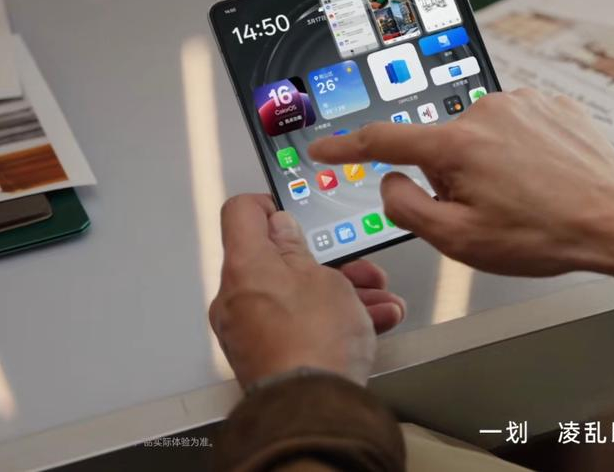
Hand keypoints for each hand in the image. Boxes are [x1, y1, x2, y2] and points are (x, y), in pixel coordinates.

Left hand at [209, 194, 406, 387]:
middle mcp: (236, 297)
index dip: (269, 205)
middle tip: (357, 269)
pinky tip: (370, 324)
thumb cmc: (316, 343)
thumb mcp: (326, 277)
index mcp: (245, 266)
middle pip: (277, 261)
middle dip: (326, 261)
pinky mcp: (264, 356)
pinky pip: (297, 325)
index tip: (293, 214)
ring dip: (339, 293)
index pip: (240, 213)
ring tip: (377, 302)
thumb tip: (284, 229)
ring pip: (295, 295)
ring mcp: (248, 330)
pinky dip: (329, 321)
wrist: (315, 407)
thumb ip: (301, 248)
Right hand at [308, 89, 613, 293]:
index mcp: (457, 144)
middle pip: (443, 145)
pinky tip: (544, 179)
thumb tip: (391, 184)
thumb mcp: (461, 241)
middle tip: (491, 212)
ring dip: (490, 165)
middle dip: (454, 178)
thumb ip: (409, 209)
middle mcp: (485, 112)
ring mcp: (522, 102)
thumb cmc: (545, 234)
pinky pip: (516, 128)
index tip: (324, 148)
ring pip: (481, 137)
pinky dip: (520, 153)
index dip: (346, 147)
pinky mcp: (551, 102)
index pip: (384, 140)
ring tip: (526, 198)